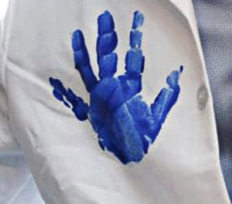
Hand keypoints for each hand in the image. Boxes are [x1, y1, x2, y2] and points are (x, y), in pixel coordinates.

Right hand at [49, 10, 182, 164]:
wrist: (132, 157)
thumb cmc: (143, 137)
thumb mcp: (158, 116)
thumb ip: (167, 96)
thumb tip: (176, 76)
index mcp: (131, 87)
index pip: (133, 60)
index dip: (135, 41)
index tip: (137, 22)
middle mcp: (114, 89)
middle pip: (108, 58)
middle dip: (107, 38)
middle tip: (105, 18)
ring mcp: (100, 99)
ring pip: (90, 71)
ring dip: (85, 54)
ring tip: (80, 35)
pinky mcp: (91, 112)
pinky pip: (75, 100)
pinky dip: (64, 92)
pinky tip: (55, 82)